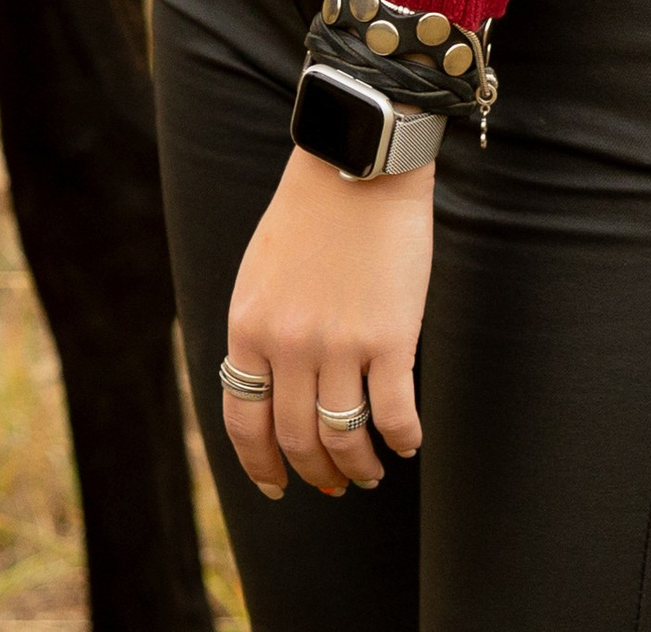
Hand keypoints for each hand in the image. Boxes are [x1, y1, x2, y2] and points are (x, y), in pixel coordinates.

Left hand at [220, 148, 432, 501]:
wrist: (358, 164)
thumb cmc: (309, 214)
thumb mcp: (259, 273)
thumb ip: (259, 331)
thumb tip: (266, 392)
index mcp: (248, 326)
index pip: (244, 421)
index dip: (260, 465)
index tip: (277, 486)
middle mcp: (288, 344)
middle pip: (297, 439)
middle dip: (315, 474)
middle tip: (333, 486)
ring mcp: (339, 344)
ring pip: (345, 439)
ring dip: (358, 469)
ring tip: (370, 472)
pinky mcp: (389, 338)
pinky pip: (396, 415)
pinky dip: (402, 441)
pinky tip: (406, 443)